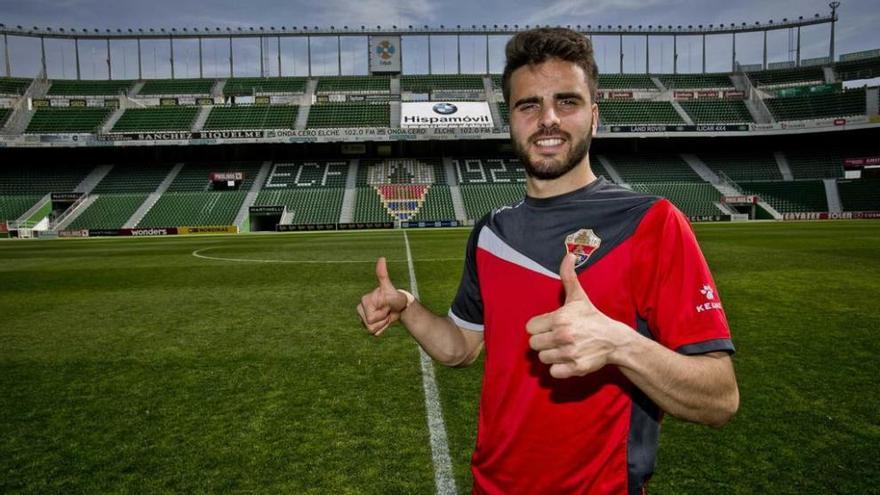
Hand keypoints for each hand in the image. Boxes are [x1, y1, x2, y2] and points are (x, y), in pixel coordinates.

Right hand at [357, 257, 408, 336]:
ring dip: (383, 324)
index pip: (370, 318)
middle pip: (370, 325)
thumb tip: (382, 258)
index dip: (382, 314)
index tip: (386, 305)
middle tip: (387, 310)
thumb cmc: (394, 296)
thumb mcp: (389, 287)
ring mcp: (363, 318)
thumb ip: (383, 274)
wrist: (399, 305)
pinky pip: (375, 334)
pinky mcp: (368, 326)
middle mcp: (360, 309)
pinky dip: (383, 329)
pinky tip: (385, 320)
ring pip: (372, 330)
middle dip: (382, 320)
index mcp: (364, 301)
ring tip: (387, 315)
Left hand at [526, 253, 631, 378]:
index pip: (530, 328)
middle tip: (556, 337)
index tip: (550, 326)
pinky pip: (553, 372)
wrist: (614, 339)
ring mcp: (568, 354)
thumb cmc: (592, 317)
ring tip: (563, 348)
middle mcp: (562, 336)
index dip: (539, 327)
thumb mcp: (578, 296)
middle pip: (533, 344)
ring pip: (542, 358)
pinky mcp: (575, 369)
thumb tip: (568, 255)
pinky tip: (567, 359)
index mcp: (559, 318)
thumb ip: (568, 276)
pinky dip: (558, 368)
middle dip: (543, 341)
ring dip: (550, 354)